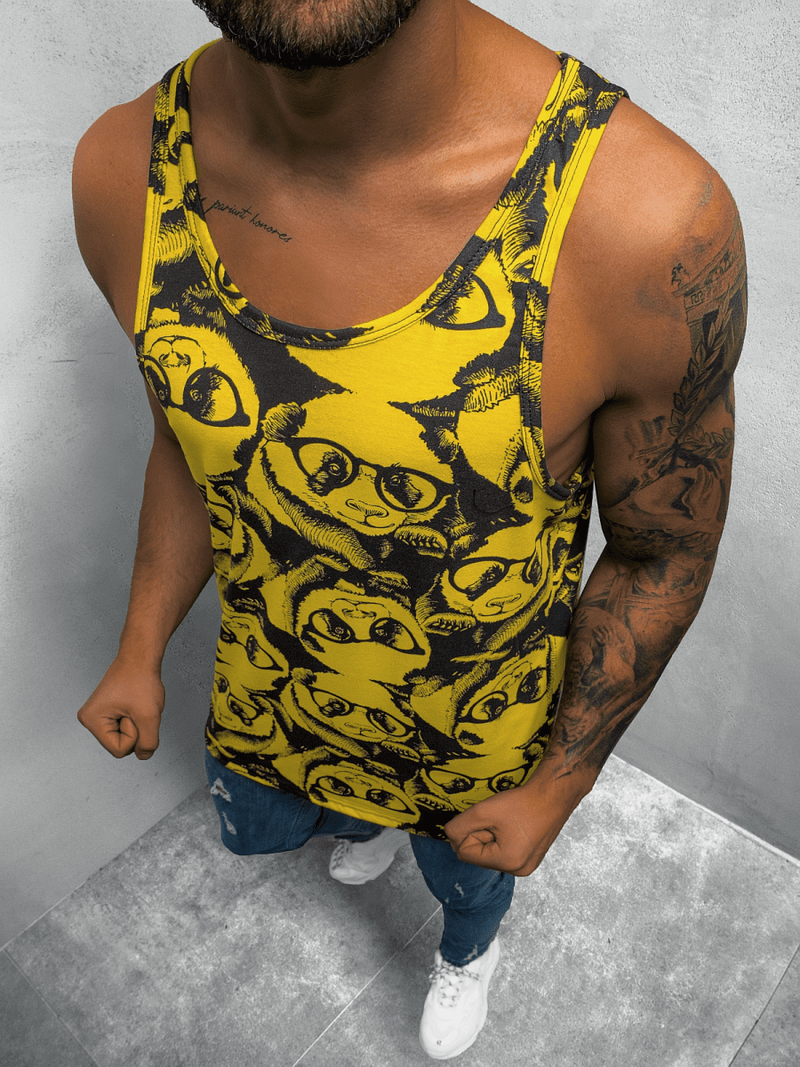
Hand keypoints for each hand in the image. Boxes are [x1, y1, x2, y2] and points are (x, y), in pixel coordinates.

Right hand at [77, 657, 164, 759]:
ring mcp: (98, 716)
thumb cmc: (141, 680)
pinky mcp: (108, 712)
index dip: (135, 734)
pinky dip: (137, 718)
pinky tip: (135, 702)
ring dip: (138, 723)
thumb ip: (148, 743)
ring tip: (136, 702)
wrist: (140, 656)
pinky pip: (127, 727)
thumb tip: (144, 755)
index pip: (120, 750)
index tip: (134, 710)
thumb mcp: (149, 716)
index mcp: (91, 720)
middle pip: (121, 745)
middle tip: (135, 704)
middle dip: (136, 729)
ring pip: (126, 737)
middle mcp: (89, 720)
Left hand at [443, 764, 594, 875]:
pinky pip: (505, 850)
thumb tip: (449, 836)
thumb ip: (459, 826)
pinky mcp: (532, 857)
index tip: (485, 818)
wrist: (554, 794)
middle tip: (498, 818)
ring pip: (491, 852)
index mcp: (508, 863)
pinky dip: (503, 836)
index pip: (465, 853)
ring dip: (492, 834)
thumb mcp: (483, 811)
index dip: (468, 832)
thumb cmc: (523, 802)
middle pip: (479, 855)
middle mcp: (519, 870)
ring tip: (508, 821)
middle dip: (482, 834)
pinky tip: (514, 824)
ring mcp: (528, 865)